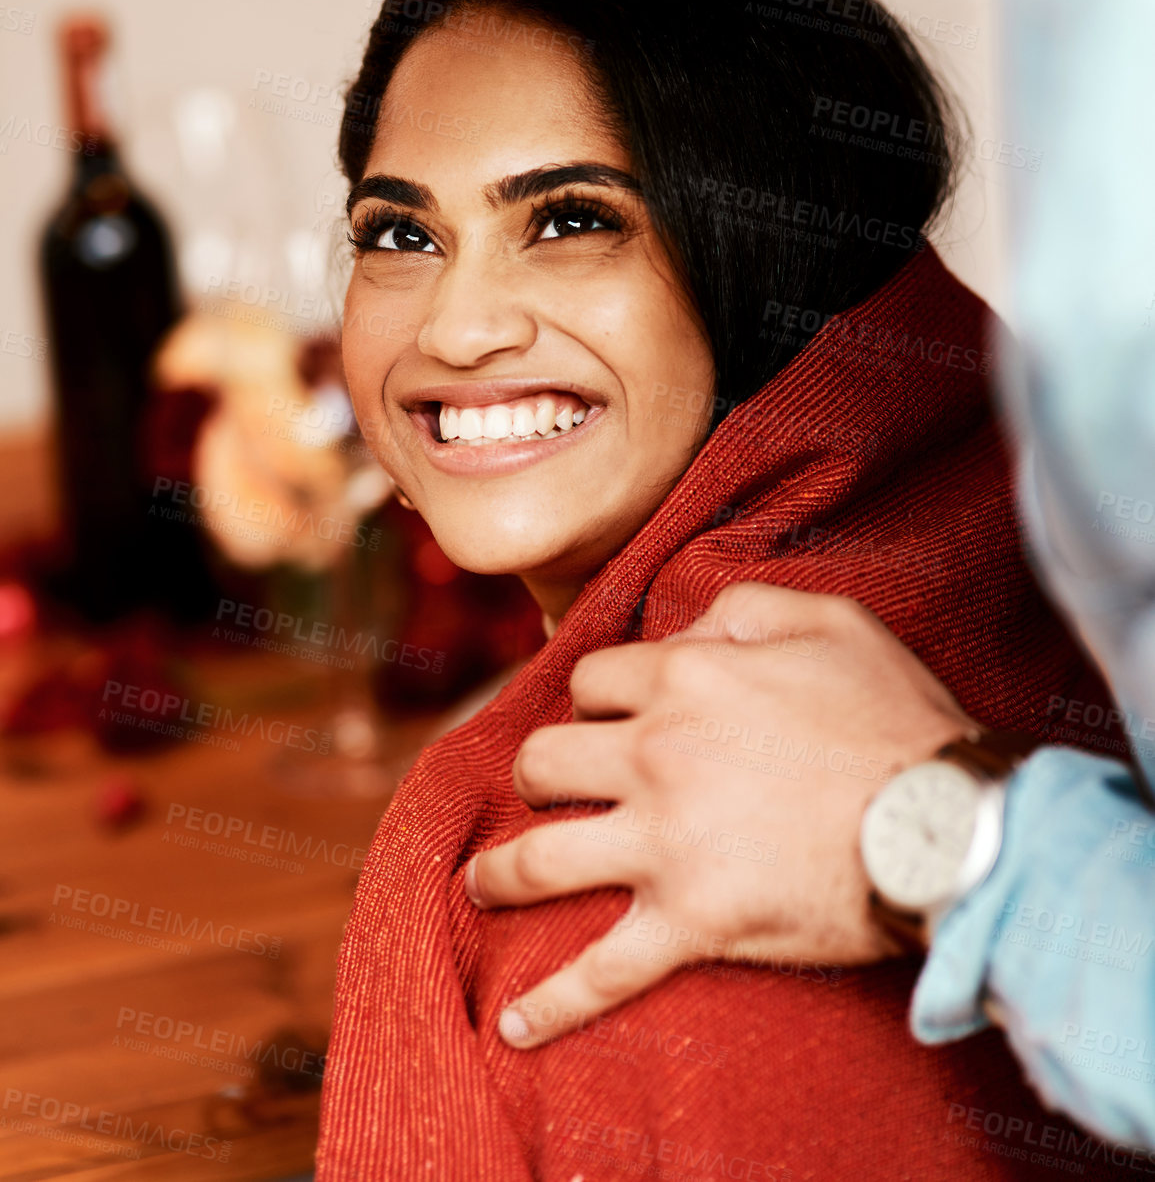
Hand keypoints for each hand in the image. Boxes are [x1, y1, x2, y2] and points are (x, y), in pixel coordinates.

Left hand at [466, 582, 974, 1048]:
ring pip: (541, 858)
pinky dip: (551, 1005)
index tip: (608, 717)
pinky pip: (601, 971)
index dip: (596, 697)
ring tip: (480, 884)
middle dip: (537, 773)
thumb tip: (688, 626)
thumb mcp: (830, 620)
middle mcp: (656, 754)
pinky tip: (513, 1024)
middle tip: (548, 790)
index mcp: (686, 678)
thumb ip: (745, 607)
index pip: (592, 681)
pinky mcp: (689, 922)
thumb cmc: (895, 717)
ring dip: (500, 875)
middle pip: (544, 759)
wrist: (947, 825)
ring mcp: (664, 843)